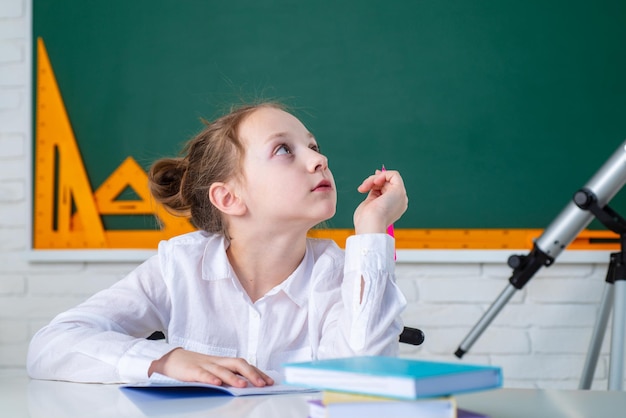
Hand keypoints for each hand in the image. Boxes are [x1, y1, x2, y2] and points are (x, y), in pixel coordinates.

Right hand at [148, 348, 274, 387]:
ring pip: (221, 370)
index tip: (270, 381)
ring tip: (244, 385)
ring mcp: (204, 365)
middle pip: (237, 364)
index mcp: (223, 362)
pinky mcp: (191, 371)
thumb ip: (227, 375)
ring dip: (234, 378)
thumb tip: (246, 384)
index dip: (258, 372)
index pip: (245, 365)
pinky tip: (217, 384)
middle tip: (263, 384)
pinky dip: (210, 378)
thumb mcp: (213, 370)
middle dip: (252, 374)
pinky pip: (202, 374)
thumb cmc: (194, 366)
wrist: (170, 359)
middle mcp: (217, 362)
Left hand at [353, 169, 407, 233]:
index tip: (367, 183)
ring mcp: (400, 196)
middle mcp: (399, 202)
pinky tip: (375, 181)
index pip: (388, 190)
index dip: (378, 183)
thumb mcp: (370, 204)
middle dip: (372, 181)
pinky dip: (383, 174)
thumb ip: (374, 194)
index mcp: (392, 207)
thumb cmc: (366, 220)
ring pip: (389, 178)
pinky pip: (394, 174)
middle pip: (387, 183)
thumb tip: (374, 182)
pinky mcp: (399, 191)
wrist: (370, 225)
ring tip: (365, 187)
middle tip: (362, 188)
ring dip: (374, 179)